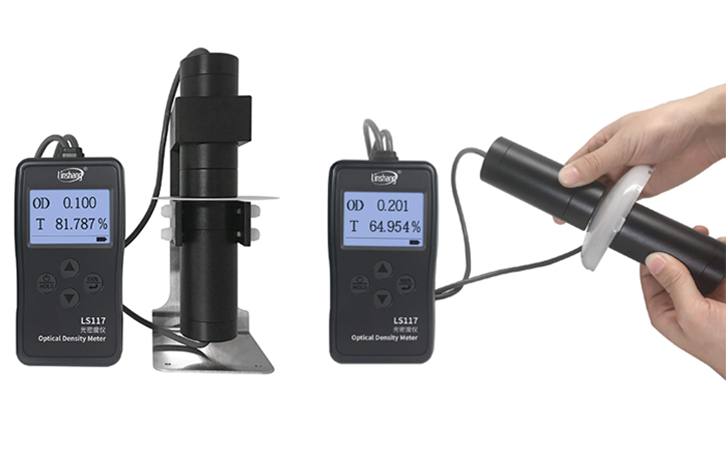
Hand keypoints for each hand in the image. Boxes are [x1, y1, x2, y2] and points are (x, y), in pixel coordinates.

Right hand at [554, 85, 725, 223]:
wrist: (704, 132)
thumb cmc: (666, 122)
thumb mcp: (623, 142)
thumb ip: (595, 163)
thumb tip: (566, 176)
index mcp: (602, 143)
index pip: (575, 165)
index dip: (565, 179)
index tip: (558, 193)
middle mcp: (612, 160)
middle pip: (587, 184)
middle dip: (581, 196)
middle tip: (571, 211)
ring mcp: (627, 176)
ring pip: (605, 197)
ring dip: (602, 204)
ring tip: (598, 209)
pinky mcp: (642, 190)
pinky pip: (624, 205)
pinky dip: (619, 210)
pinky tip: (616, 211)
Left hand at [642, 226, 725, 377]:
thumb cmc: (723, 347)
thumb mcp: (694, 314)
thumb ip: (675, 285)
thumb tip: (655, 259)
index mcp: (665, 311)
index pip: (650, 276)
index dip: (654, 256)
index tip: (663, 240)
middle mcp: (684, 302)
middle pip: (675, 266)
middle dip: (684, 250)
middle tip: (697, 231)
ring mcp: (706, 296)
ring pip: (699, 265)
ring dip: (706, 252)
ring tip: (715, 241)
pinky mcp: (725, 291)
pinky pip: (721, 268)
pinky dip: (723, 258)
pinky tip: (725, 250)